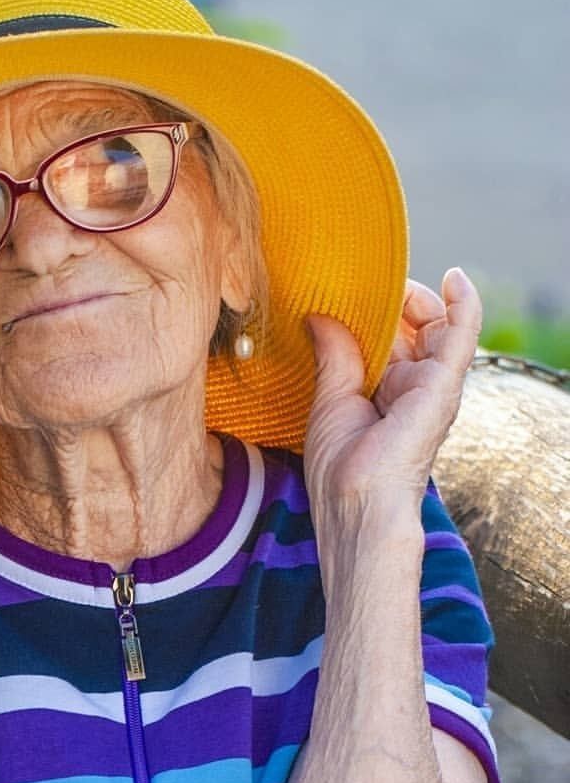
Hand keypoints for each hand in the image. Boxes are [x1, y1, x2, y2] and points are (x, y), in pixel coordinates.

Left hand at [304, 268, 481, 513]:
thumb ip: (334, 355)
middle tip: (365, 289)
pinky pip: (462, 335)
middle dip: (394, 301)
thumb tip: (319, 316)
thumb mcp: (330, 399)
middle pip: (414, 325)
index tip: (346, 295)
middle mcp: (411, 384)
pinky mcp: (443, 385)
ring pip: (437, 324)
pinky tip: (456, 279)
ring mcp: (430, 384)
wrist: (356, 503)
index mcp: (384, 388)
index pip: (388, 336)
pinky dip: (464, 305)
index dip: (374, 311)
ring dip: (418, 298)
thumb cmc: (340, 467)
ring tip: (395, 285)